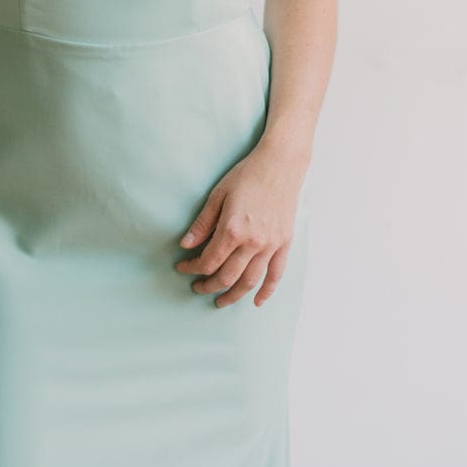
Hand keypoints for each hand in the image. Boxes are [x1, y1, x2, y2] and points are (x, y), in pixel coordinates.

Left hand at [174, 146, 303, 308]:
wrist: (280, 165)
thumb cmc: (247, 176)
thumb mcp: (218, 195)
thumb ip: (202, 223)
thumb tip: (185, 245)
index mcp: (232, 230)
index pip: (208, 261)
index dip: (192, 268)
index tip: (182, 267)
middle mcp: (252, 243)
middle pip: (227, 276)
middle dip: (209, 286)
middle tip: (197, 288)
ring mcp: (270, 245)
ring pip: (250, 281)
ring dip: (234, 295)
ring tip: (221, 301)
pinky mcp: (284, 244)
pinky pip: (276, 274)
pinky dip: (266, 291)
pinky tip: (256, 301)